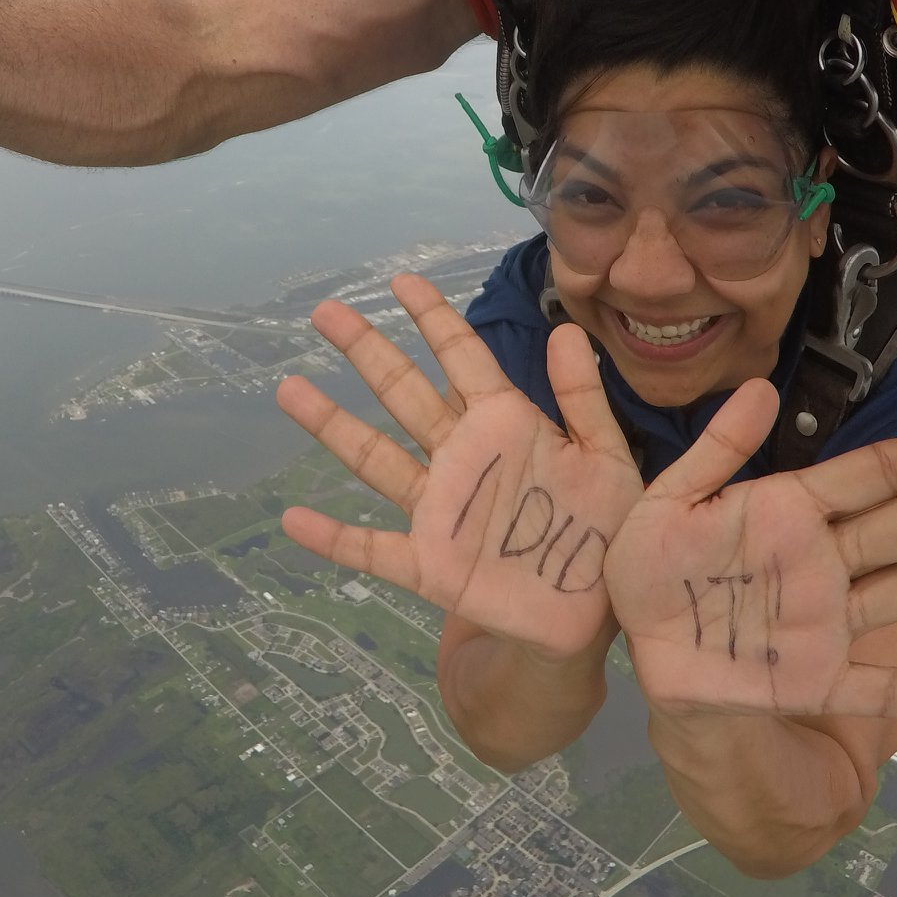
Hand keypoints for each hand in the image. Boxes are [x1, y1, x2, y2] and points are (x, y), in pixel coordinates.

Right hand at [278, 276, 643, 662]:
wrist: (594, 614)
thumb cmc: (605, 531)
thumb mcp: (607, 458)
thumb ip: (583, 399)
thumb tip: (566, 330)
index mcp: (505, 424)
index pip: (461, 358)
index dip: (432, 318)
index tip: (401, 282)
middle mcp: (461, 457)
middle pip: (404, 393)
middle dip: (366, 352)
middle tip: (325, 313)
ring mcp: (439, 509)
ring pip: (376, 458)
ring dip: (332, 425)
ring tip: (290, 388)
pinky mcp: (429, 564)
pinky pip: (372, 549)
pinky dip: (333, 537)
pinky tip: (293, 520)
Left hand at [610, 402, 896, 718]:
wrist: (637, 645)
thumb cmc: (650, 563)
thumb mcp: (671, 498)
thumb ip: (716, 449)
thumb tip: (761, 387)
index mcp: (789, 512)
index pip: (864, 478)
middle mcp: (822, 562)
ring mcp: (826, 620)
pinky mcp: (816, 677)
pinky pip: (880, 686)